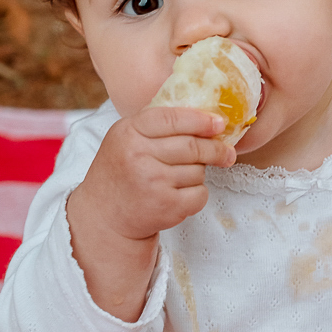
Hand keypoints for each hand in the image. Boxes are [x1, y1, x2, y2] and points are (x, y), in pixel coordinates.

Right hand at [66, 107, 234, 320]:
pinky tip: (181, 194)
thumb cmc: (120, 172)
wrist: (104, 216)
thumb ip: (156, 124)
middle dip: (215, 149)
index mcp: (128, 132)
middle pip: (192, 146)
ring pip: (198, 170)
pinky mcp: (166, 206)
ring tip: (180, 178)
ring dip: (198, 173)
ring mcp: (153, 182)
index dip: (201, 120)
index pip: (173, 118)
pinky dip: (198, 194)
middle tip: (227, 153)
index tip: (219, 123)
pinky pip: (200, 193)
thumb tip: (205, 115)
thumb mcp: (125, 138)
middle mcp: (139, 156)